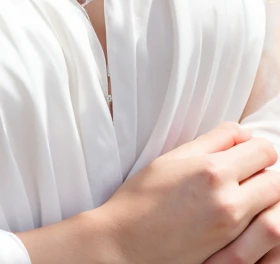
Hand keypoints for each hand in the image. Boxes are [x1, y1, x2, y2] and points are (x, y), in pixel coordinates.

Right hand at [97, 122, 279, 263]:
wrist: (124, 244)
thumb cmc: (142, 199)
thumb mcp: (173, 158)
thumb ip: (213, 141)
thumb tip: (243, 135)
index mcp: (213, 171)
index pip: (264, 151)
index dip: (257, 150)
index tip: (246, 154)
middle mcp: (228, 202)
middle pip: (275, 182)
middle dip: (264, 176)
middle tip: (245, 177)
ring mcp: (232, 233)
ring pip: (273, 210)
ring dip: (263, 201)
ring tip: (242, 200)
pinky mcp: (231, 255)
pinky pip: (261, 235)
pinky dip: (256, 224)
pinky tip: (236, 221)